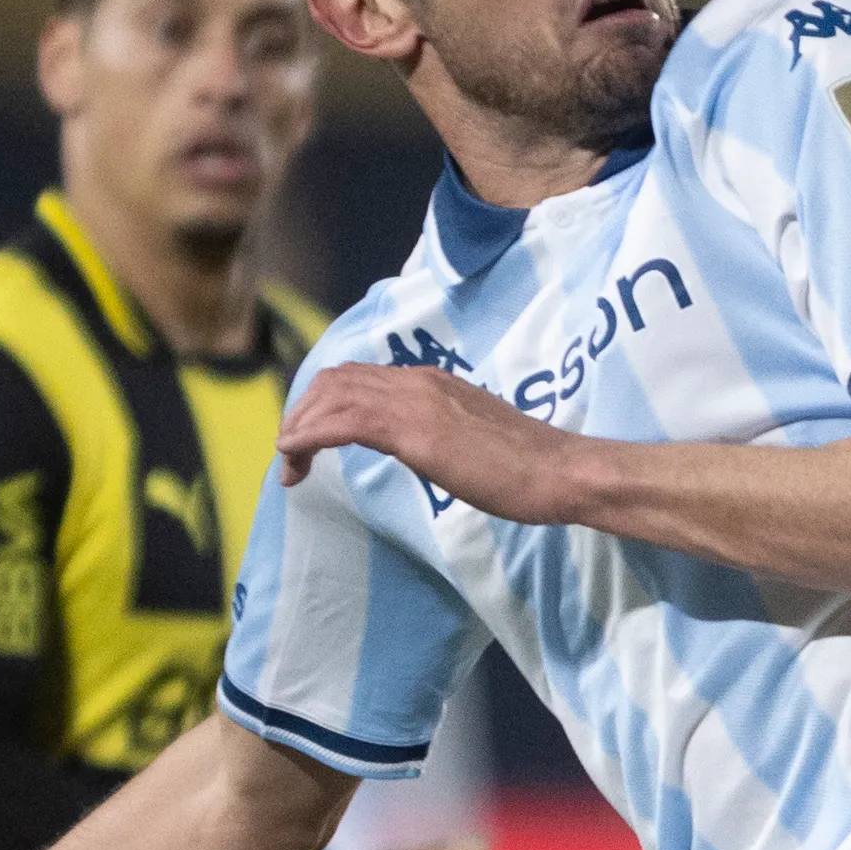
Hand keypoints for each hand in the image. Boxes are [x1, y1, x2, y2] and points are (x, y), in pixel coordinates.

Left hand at [279, 361, 595, 524]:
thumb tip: (427, 448)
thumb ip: (443, 434)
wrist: (560, 472)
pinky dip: (308, 436)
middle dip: (302, 413)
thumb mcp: (473, 440)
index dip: (323, 404)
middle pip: (334, 380)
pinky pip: (342, 421)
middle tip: (292, 454)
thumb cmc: (529, 469)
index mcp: (432, 381)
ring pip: (331, 395)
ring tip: (289, 462)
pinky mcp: (413, 430)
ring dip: (298, 426)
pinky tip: (295, 457)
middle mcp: (417, 380)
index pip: (358, 377)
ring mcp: (415, 401)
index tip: (312, 440)